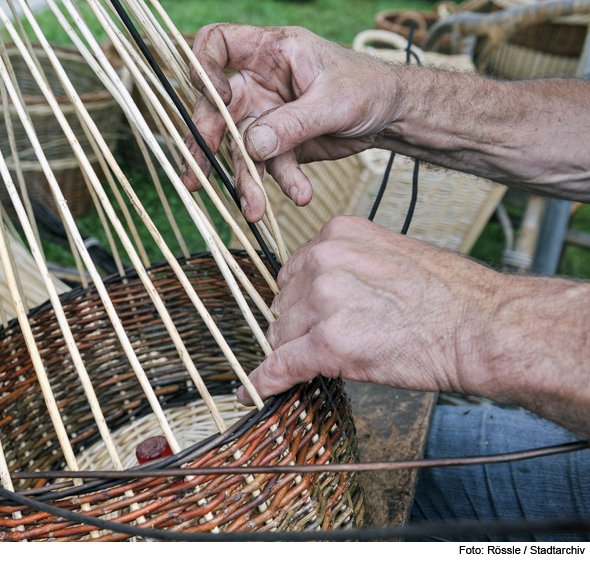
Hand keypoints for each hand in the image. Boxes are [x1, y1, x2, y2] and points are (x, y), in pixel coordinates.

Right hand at [182, 24, 402, 221]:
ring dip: (246, 180)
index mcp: (270, 51)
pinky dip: (282, 184)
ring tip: (254, 209)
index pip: (216, 43)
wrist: (392, 114)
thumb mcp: (333, 100)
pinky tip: (300, 194)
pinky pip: (270, 167)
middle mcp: (259, 83)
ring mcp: (266, 116)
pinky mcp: (279, 145)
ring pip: (240, 148)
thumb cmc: (368, 86)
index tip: (215, 97)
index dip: (204, 68)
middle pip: (215, 109)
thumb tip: (251, 146)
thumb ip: (292, 123)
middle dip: (205, 144)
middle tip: (199, 177)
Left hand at [236, 215, 503, 404]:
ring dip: (298, 352)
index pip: (292, 274)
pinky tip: (255, 389)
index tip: (312, 318)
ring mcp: (325, 300)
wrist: (482, 327)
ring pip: (282, 335)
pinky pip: (281, 365)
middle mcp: (324, 260)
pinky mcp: (329, 342)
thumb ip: (347, 266)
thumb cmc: (448, 297)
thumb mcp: (389, 256)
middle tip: (333, 341)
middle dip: (299, 328)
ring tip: (339, 358)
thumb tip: (313, 292)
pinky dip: (267, 380)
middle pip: (282, 305)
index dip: (301, 302)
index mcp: (337, 234)